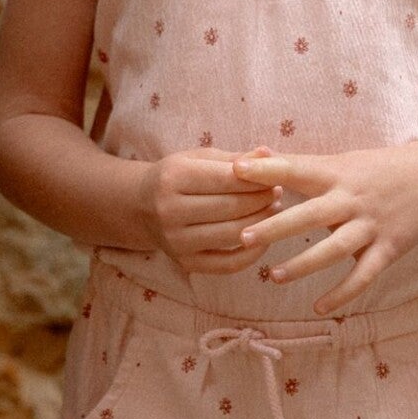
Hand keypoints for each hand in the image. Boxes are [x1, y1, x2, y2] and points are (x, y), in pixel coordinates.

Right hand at [145, 149, 278, 274]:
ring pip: (233, 235)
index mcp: (172, 178)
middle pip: (231, 207)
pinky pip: (229, 264)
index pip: (226, 179)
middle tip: (277, 193)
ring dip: (262, 223)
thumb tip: (269, 154)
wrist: (140, 208)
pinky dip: (253, 253)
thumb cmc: (177, 177)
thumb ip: (235, 158)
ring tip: (274, 210)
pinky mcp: (185, 263)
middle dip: (261, 200)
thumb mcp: (198, 159)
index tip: (275, 176)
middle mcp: (170, 211)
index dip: (256, 179)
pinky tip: (263, 237)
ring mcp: (176, 241)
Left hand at [237, 145, 417, 313]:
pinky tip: (318, 307)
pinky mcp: (388, 249)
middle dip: (276, 227)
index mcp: (337, 174)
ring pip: (334, 250)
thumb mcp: (342, 160)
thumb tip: (256, 152)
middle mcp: (352, 199)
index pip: (296, 169)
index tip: (236, 171)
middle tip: (243, 237)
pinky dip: (342, 293)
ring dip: (303, 264)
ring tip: (274, 276)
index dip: (267, 170)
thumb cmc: (378, 169)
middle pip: (310, 214)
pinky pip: (363, 276)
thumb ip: (299, 163)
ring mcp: (371, 226)